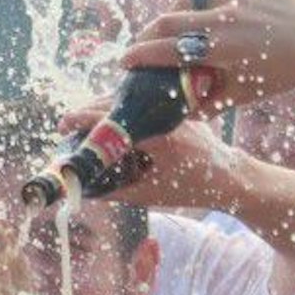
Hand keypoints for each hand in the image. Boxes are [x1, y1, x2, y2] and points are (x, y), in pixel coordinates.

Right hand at [56, 104, 239, 208]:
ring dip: (105, 107)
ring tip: (84, 119)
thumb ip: (116, 193)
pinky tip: (111, 117)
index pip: (114, 122)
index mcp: (160, 138)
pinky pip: (145, 103)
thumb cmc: (193, 189)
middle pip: (118, 103)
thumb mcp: (151, 195)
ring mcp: (172, 110)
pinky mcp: (176, 110)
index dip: (84, 121)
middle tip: (67, 122)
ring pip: (132, 100)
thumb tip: (85, 191)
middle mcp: (165, 117)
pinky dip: (124, 108)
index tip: (64, 124)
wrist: (230, 177)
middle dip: (88, 110)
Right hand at [121, 0, 294, 113]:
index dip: (139, 56)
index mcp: (222, 50)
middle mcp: (226, 20)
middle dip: (147, 33)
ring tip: (168, 26)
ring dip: (172, 13)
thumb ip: (207, 105)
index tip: (124, 61)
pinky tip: (194, 7)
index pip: (165, 50)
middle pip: (167, 21)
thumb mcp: (242, 94)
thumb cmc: (280, 74)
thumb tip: (177, 116)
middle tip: (140, 43)